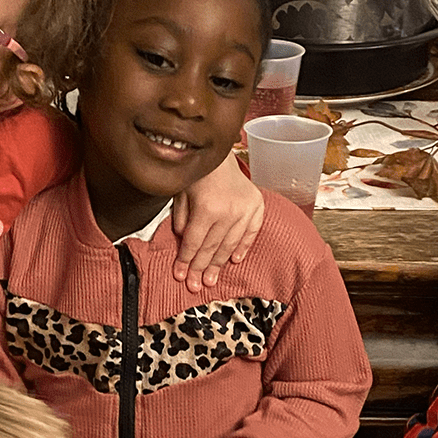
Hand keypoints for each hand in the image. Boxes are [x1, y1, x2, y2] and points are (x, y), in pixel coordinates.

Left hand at [171, 153, 265, 291]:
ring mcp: (245, 210)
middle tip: (195, 286)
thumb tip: (183, 242)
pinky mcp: (257, 206)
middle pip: (212, 248)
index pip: (194, 242)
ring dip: (219, 264)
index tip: (180, 275)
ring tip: (210, 280)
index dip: (186, 260)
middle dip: (201, 268)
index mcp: (207, 207)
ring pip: (229, 244)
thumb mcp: (181, 193)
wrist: (220, 152)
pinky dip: (242, 247)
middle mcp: (229, 211)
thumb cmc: (197, 171)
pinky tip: (234, 261)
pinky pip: (250, 233)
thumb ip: (181, 219)